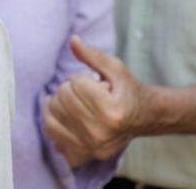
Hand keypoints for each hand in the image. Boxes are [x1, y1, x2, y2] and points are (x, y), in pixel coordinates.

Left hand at [44, 36, 143, 162]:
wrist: (143, 119)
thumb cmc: (127, 91)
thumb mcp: (115, 69)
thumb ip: (93, 55)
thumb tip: (72, 40)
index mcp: (113, 111)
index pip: (75, 83)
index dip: (81, 77)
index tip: (94, 83)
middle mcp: (101, 132)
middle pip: (62, 98)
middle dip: (69, 89)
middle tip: (84, 92)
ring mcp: (90, 146)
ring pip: (52, 115)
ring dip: (58, 102)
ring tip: (73, 101)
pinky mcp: (83, 154)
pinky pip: (52, 134)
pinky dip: (52, 121)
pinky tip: (63, 115)